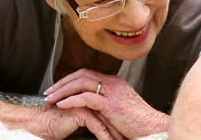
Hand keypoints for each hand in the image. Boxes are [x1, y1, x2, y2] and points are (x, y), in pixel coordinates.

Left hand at [44, 69, 168, 138]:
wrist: (151, 127)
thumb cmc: (137, 122)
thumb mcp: (118, 108)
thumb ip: (103, 103)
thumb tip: (87, 105)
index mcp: (114, 83)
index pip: (87, 74)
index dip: (70, 79)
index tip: (58, 88)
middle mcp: (113, 83)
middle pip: (82, 74)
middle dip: (63, 82)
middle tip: (49, 91)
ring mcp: (112, 91)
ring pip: (82, 82)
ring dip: (63, 90)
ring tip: (51, 98)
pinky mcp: (111, 103)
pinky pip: (87, 97)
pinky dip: (72, 99)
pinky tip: (62, 105)